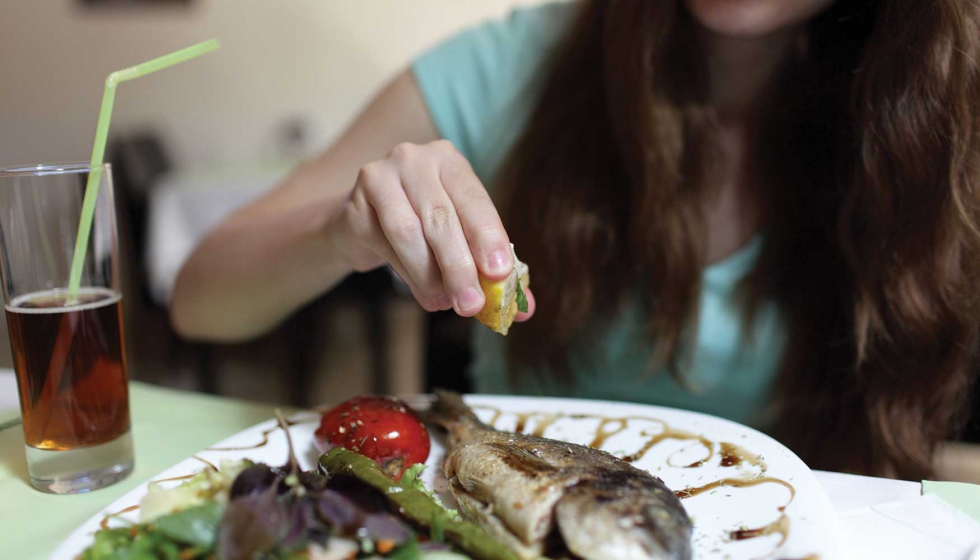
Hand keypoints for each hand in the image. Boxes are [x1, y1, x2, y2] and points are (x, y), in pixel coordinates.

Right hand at [328, 140, 534, 319]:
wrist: (361, 224)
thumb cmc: (421, 230)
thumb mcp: (459, 240)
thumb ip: (489, 269)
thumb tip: (525, 310)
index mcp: (450, 161)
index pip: (474, 199)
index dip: (488, 236)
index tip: (499, 272)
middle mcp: (416, 159)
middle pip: (442, 218)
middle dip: (460, 266)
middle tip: (471, 304)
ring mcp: (381, 176)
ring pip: (410, 233)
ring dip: (431, 276)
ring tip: (445, 303)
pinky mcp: (356, 202)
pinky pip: (385, 244)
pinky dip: (408, 275)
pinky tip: (424, 293)